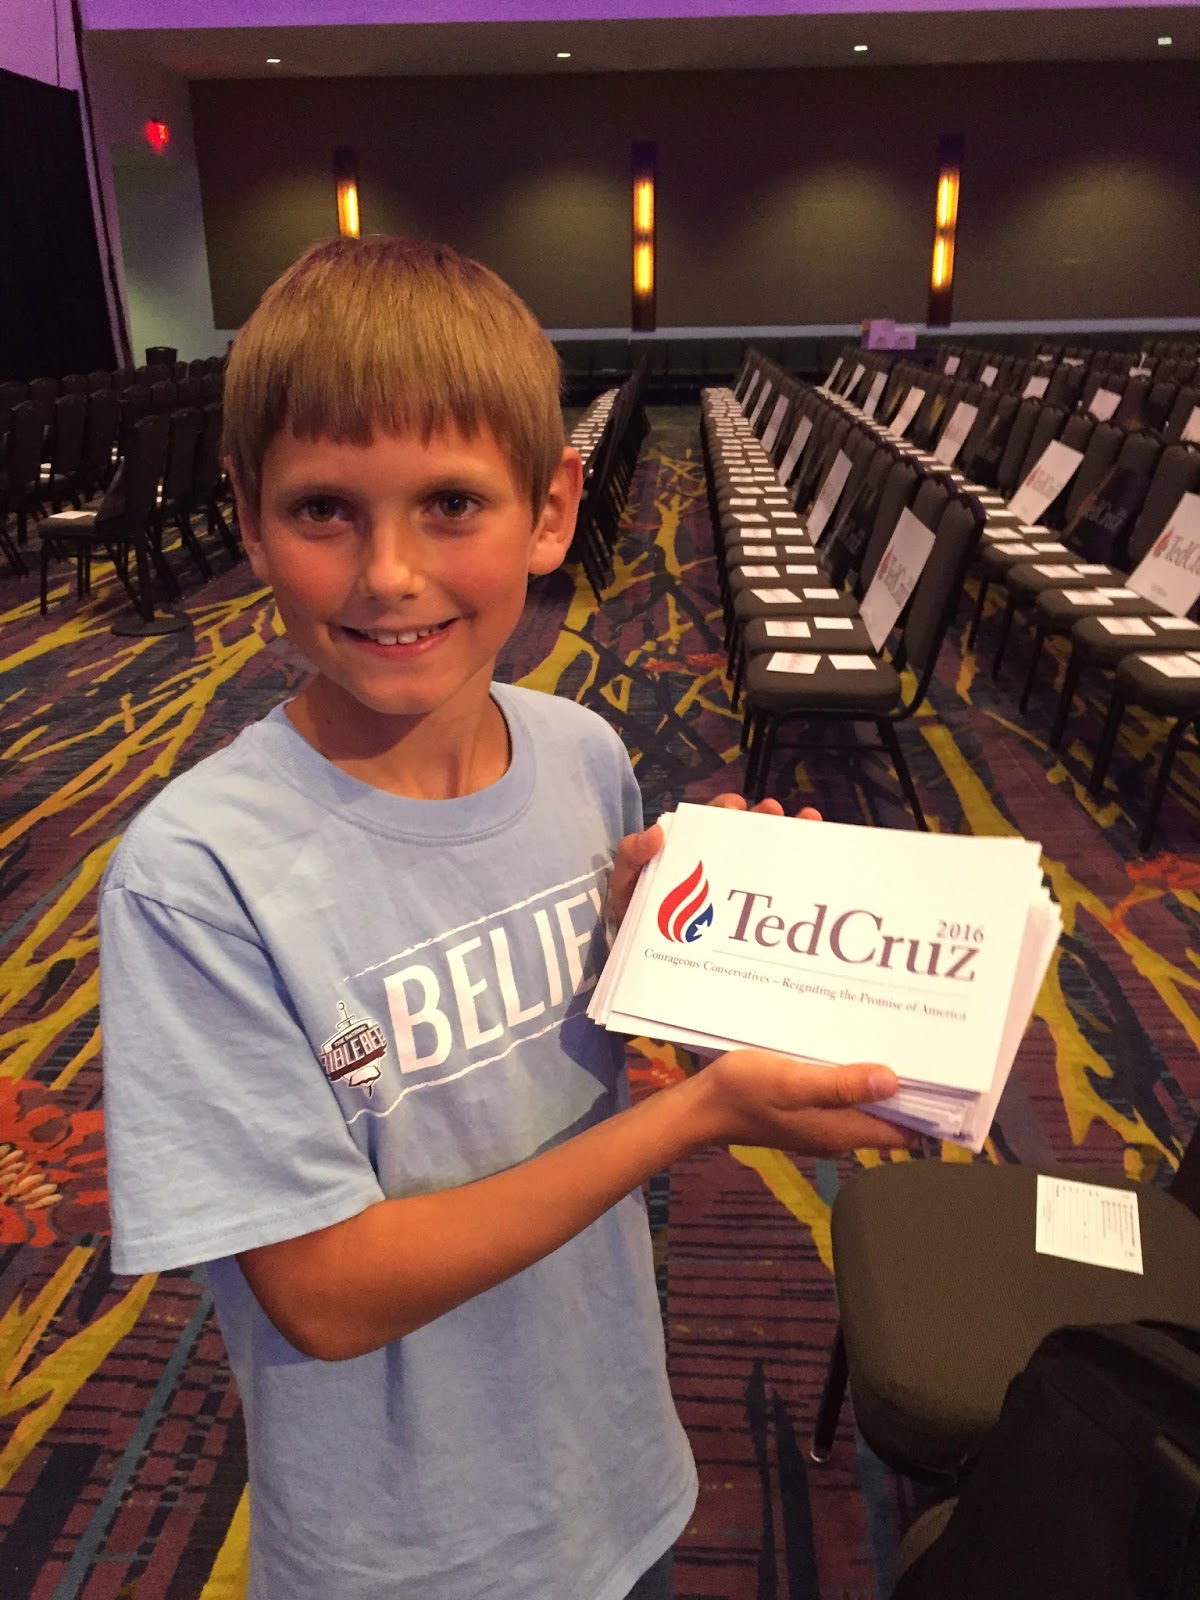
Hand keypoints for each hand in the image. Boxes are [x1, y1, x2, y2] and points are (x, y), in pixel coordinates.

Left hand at [606, 793, 822, 930]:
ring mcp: (734, 887)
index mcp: (691, 848)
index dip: (727, 810)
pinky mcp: (747, 914)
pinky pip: (773, 892)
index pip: (712, 821)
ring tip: (808, 823)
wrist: (644, 962)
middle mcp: (717, 862)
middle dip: (764, 819)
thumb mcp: (626, 882)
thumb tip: (656, 833)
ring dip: (788, 837)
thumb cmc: (635, 913)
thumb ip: (632, 857)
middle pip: (745, 834)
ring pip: (765, 857)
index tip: (738, 807)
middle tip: (775, 813)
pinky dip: (795, 876)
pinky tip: (814, 866)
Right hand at [691, 1051, 915, 1153]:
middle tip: (924, 1044)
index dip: (927, 1106)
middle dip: (909, 1087)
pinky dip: (855, 1077)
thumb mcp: (791, 1082)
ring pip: (867, 1104)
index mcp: (841, 1130)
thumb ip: (840, 1084)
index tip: (944, 1072)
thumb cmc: (744, 1091)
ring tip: (895, 1040)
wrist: (701, 1107)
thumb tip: (894, 1081)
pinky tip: (852, 1048)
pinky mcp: (807, 1111)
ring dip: (881, 1079)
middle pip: (889, 1116)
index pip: (903, 1130)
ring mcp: (822, 1123)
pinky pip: (844, 1096)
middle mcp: (839, 1132)